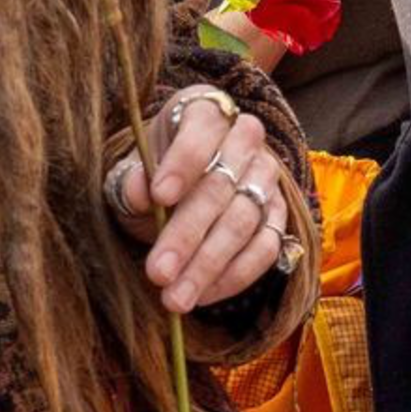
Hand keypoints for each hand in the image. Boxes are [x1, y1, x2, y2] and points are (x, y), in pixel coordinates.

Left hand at [104, 90, 289, 313]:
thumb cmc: (153, 173)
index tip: (158, 197)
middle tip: (157, 273)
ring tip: (174, 298)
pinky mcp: (279, 214)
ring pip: (244, 221)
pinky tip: (202, 296)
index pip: (200, 134)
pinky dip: (234, 276)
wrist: (181, 184)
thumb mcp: (133, 170)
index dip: (182, 165)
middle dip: (187, 234)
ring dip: (208, 265)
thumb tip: (139, 192)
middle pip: (221, 188)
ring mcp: (267, 177)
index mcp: (206, 113)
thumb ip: (132, 180)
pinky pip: (266, 248)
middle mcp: (245, 139)